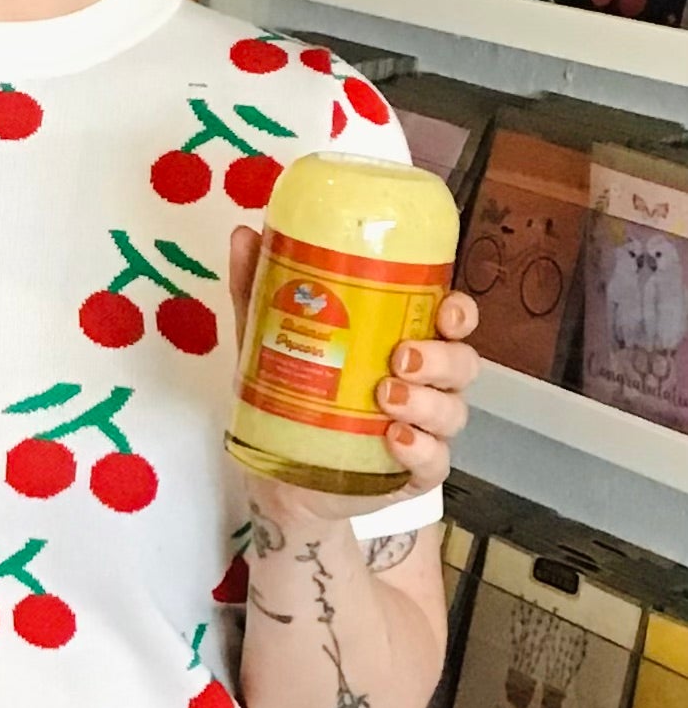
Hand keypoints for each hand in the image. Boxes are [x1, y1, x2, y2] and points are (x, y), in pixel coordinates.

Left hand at [227, 226, 479, 525]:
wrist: (282, 473)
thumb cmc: (292, 392)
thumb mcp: (269, 338)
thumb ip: (258, 289)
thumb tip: (243, 234)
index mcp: (400, 338)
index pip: (451, 319)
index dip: (460, 311)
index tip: (445, 308)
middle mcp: (423, 382)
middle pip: (462, 363)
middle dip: (441, 357)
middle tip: (401, 357)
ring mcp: (423, 428)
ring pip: (453, 410)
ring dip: (426, 401)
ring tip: (385, 394)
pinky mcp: (414, 472)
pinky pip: (435, 461)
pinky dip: (420, 449)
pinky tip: (394, 438)